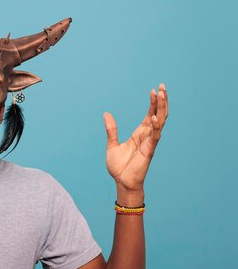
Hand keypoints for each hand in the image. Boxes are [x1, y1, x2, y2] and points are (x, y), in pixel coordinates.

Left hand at [103, 84, 167, 199]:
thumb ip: (111, 129)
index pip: (150, 114)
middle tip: (162, 86)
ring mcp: (150, 142)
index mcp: (140, 134)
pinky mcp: (149, 150)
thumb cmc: (119, 167)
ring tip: (162, 94)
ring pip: (160, 122)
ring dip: (161, 108)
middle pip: (159, 114)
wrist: (122, 182)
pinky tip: (155, 117)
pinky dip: (156, 126)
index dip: (153, 102)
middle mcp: (147, 136)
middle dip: (161, 101)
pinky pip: (155, 136)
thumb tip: (106, 113)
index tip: (153, 90)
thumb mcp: (112, 144)